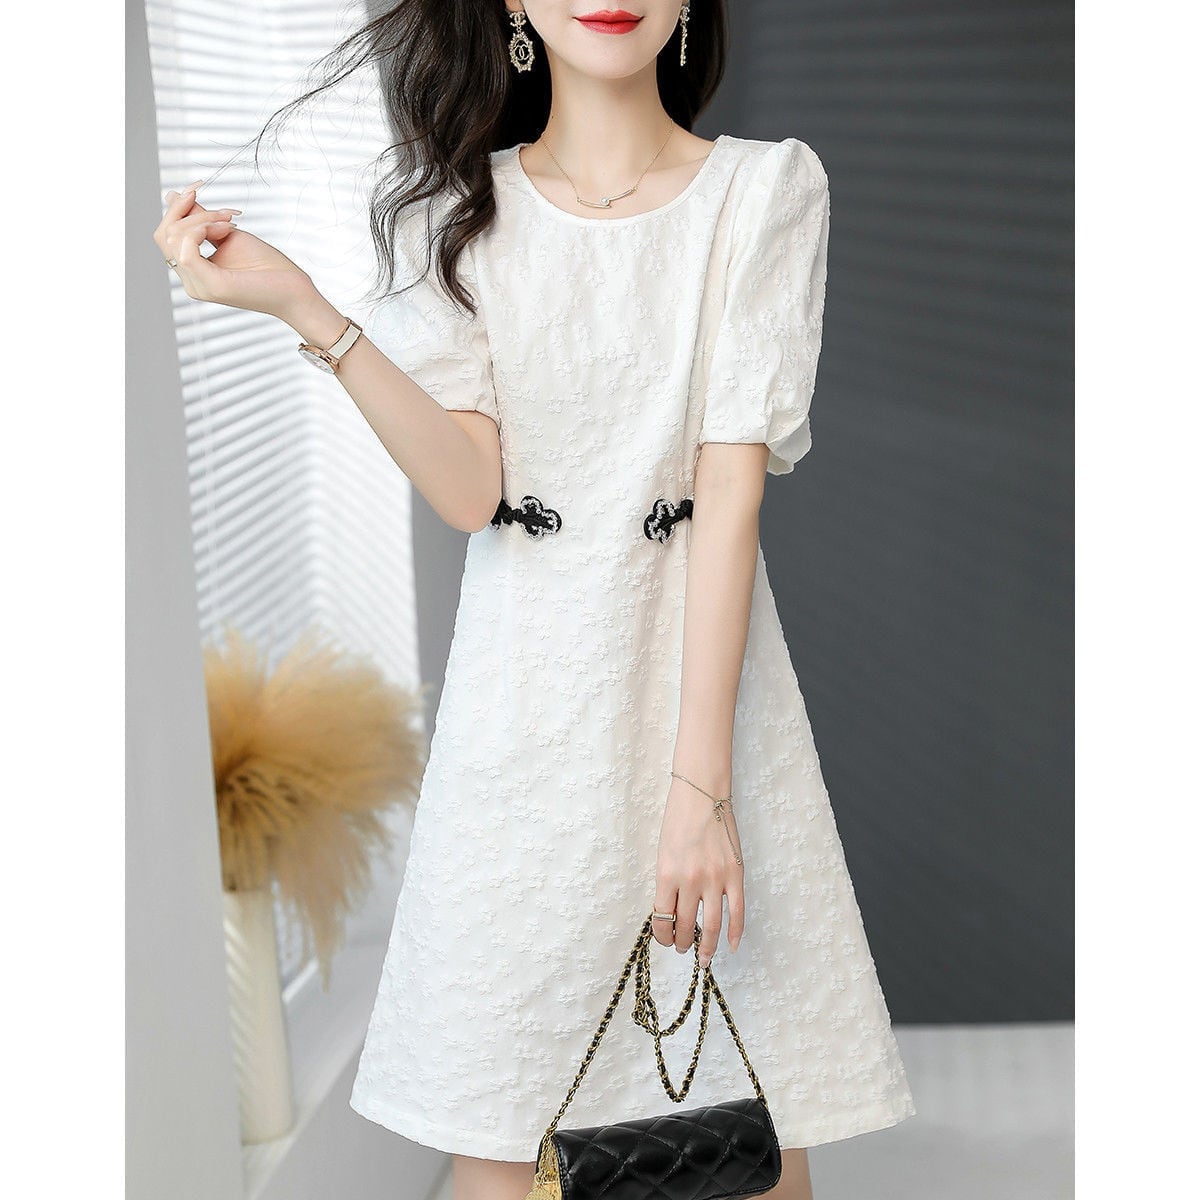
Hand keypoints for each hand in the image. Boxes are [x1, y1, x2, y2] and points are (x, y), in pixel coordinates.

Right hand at [152, 180, 319, 322]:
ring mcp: (199, 286)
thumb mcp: (227, 234)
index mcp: (193, 271)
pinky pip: (186, 250)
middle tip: (226, 212)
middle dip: (190, 211)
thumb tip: (172, 196)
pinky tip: (225, 229)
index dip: (176, 207)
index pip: (165, 235)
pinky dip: (202, 229)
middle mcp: (191, 282)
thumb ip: (200, 219)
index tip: (196, 188)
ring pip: (174, 238)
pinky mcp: (212, 286)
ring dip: (202, 219)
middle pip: (165, 234)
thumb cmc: (267, 266)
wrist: (293, 289)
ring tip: (230, 222)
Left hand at [653, 773, 745, 968]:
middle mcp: (690, 880)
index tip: (664, 939)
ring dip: (706, 946)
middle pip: (685, 926)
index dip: (662, 935)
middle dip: (681, 943)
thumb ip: (668, 884)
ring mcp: (715, 879)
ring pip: (711, 926)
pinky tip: (731, 945)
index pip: (662, 918)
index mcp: (667, 874)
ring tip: (702, 957)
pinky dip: (735, 933)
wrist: (702, 796)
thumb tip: (672, 914)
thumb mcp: (663, 854)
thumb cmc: (678, 821)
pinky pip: (737, 912)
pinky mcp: (735, 875)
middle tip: (682, 948)